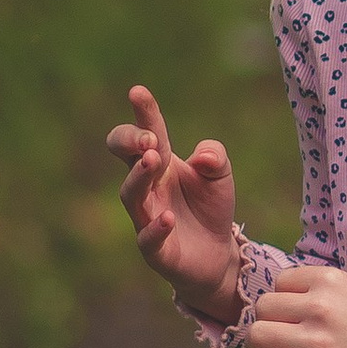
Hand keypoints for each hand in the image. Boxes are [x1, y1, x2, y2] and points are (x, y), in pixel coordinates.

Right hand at [107, 83, 241, 321]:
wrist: (216, 255)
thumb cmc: (210, 208)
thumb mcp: (221, 176)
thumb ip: (216, 157)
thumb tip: (204, 156)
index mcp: (159, 163)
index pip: (145, 133)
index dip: (142, 114)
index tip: (138, 92)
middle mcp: (147, 187)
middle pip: (125, 158)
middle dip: (130, 142)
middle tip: (148, 138)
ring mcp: (146, 218)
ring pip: (130, 195)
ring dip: (138, 177)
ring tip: (151, 160)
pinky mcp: (156, 250)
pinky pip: (148, 238)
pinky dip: (155, 228)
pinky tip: (166, 217)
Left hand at [218, 264, 346, 347]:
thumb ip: (315, 291)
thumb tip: (266, 299)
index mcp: (332, 281)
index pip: (279, 283)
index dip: (285, 301)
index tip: (302, 316)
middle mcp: (322, 308)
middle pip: (264, 308)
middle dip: (273, 322)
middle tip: (295, 339)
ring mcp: (317, 345)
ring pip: (259, 336)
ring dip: (265, 346)